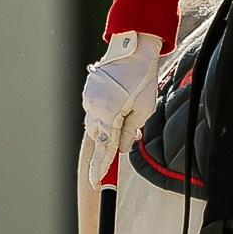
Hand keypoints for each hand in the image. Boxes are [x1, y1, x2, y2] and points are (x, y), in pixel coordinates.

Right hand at [82, 31, 162, 185]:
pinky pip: (94, 109)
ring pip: (95, 122)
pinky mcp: (89, 90)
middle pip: (98, 136)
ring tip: (127, 110)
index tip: (96, 183)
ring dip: (108, 124)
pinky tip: (119, 102)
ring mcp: (88, 98)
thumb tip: (122, 149)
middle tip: (125, 132)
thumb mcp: (144, 110)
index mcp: (109, 114)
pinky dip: (104, 112)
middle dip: (108, 141)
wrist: (133, 49)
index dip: (100, 168)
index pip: (104, 148)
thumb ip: (130, 132)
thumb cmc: (142, 80)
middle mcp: (94, 107)